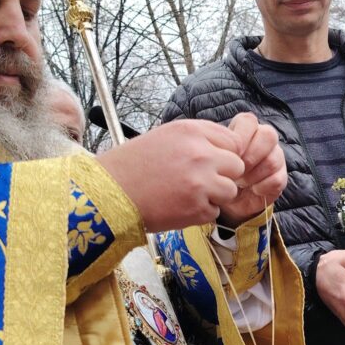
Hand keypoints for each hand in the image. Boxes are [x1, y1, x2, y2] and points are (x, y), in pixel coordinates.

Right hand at [97, 121, 244, 231]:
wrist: (108, 194)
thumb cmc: (132, 165)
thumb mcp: (166, 136)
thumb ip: (198, 139)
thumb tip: (225, 149)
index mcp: (192, 131)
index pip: (233, 141)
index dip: (224, 154)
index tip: (212, 162)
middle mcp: (200, 154)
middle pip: (236, 166)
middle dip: (223, 175)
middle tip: (200, 181)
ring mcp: (201, 183)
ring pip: (230, 191)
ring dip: (215, 196)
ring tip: (188, 195)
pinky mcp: (197, 209)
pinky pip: (214, 212)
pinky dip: (200, 213)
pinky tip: (178, 206)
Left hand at [217, 113, 286, 226]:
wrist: (228, 197)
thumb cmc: (219, 173)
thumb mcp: (214, 160)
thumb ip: (218, 150)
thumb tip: (223, 154)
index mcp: (246, 128)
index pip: (248, 121)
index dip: (239, 139)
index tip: (227, 156)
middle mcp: (264, 138)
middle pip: (268, 135)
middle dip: (249, 157)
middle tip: (235, 171)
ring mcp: (276, 156)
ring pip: (272, 160)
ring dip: (253, 175)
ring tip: (241, 183)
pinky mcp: (281, 176)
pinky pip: (277, 179)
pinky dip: (262, 187)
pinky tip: (253, 190)